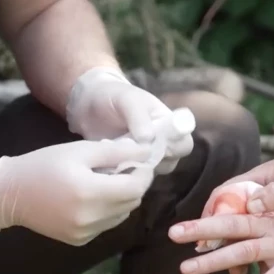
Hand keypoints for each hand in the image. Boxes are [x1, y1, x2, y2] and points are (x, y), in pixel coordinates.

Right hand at [0, 138, 154, 245]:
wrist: (10, 194)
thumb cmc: (44, 165)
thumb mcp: (80, 150)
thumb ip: (116, 151)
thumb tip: (146, 151)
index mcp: (90, 193)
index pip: (136, 187)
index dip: (143, 173)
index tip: (140, 161)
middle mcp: (91, 218)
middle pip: (132, 202)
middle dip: (135, 184)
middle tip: (124, 168)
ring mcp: (86, 233)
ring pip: (122, 215)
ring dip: (123, 198)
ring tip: (108, 182)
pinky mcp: (80, 241)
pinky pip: (108, 224)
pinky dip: (110, 210)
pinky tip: (95, 197)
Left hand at [65, 67, 193, 173]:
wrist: (88, 104)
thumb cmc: (115, 96)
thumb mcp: (128, 99)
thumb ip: (139, 117)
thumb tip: (149, 140)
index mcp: (168, 126)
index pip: (185, 144)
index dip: (175, 148)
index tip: (157, 143)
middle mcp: (160, 144)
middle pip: (171, 163)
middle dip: (154, 160)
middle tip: (133, 150)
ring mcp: (144, 157)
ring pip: (151, 173)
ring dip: (137, 168)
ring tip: (118, 154)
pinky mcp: (127, 166)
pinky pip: (131, 177)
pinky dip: (122, 173)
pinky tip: (110, 162)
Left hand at [168, 196, 273, 273]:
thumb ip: (266, 220)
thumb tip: (247, 230)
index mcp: (267, 214)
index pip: (230, 214)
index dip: (205, 220)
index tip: (182, 225)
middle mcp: (269, 228)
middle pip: (230, 228)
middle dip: (201, 233)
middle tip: (172, 235)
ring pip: (241, 253)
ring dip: (213, 262)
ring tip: (187, 268)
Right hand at [200, 150, 273, 273]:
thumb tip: (252, 206)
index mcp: (258, 181)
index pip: (223, 195)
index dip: (210, 214)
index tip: (204, 234)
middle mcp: (259, 197)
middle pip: (230, 218)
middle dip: (218, 239)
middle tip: (211, 260)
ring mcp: (270, 211)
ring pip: (245, 233)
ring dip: (237, 252)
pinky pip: (263, 240)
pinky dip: (258, 256)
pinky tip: (260, 271)